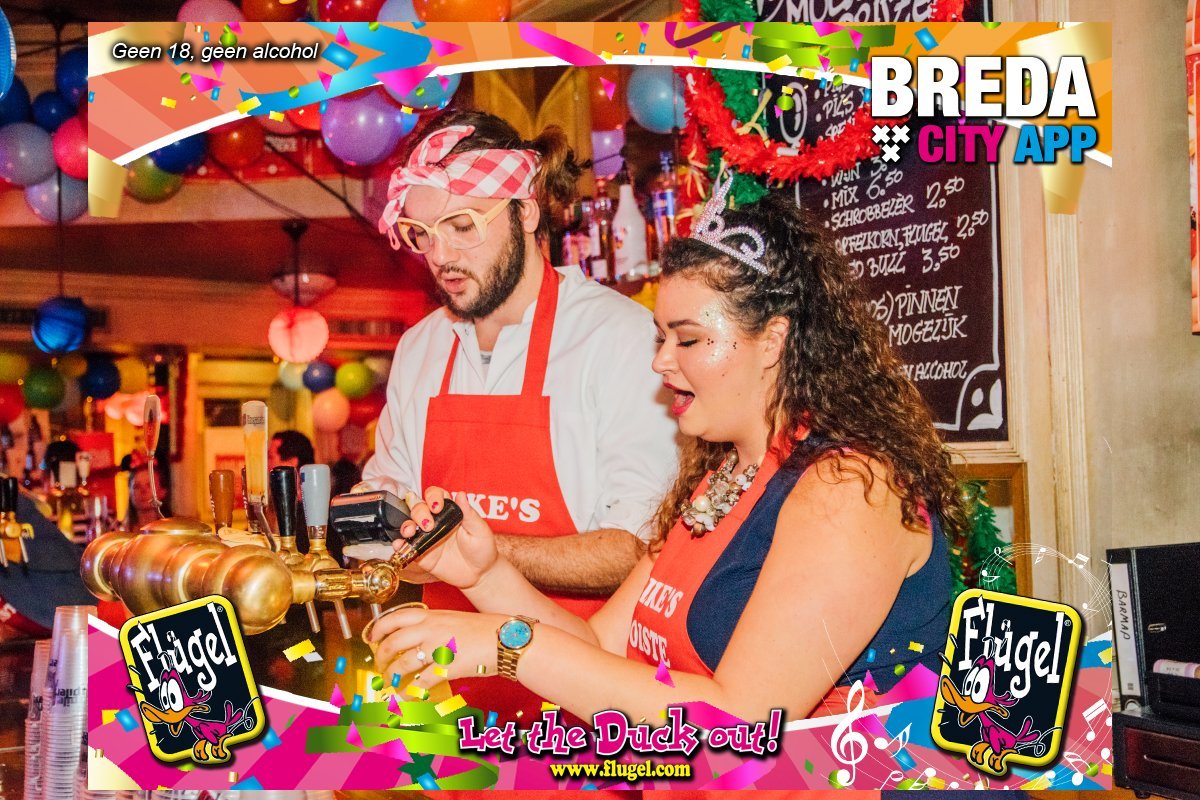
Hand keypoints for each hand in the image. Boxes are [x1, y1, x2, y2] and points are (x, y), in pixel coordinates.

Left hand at [368, 606, 503, 690]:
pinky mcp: (447, 667)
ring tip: (390, 682)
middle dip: (381, 656)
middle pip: (393, 641)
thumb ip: (433, 625)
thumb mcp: (454, 618)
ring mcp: (438, 648)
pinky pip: (420, 683)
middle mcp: (431, 629)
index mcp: (432, 615)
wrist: (506, 639)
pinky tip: (405, 698)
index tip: (371, 638)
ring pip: (403, 662)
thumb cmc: (484, 630)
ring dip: (392, 675)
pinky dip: (409, 693)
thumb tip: (415, 637)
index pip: (395, 617)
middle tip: (380, 665)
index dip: (378, 628)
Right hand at [396, 488, 497, 590]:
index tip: (437, 506)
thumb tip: (461, 494)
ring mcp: (427, 537)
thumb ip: (469, 513)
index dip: (433, 497)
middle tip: (428, 525)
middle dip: (419, 513)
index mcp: (450, 512)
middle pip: (418, 507)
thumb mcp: (480, 530)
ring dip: (406, 525)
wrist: (480, 574)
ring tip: (410, 532)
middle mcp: (436, 522)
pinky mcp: (422, 553)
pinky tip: (399, 544)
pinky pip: (407, 547)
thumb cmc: (482, 549)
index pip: (436, 495)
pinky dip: (399, 545)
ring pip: (409, 525)